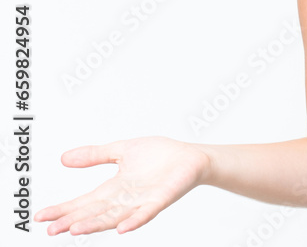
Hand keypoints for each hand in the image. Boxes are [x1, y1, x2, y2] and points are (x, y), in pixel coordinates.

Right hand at [34, 135, 210, 235]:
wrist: (191, 157)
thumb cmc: (160, 155)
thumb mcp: (122, 150)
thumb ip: (95, 156)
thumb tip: (63, 158)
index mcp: (114, 188)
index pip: (84, 202)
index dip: (63, 209)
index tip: (41, 217)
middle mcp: (125, 199)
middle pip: (94, 213)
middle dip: (73, 221)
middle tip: (51, 229)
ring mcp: (143, 202)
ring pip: (115, 217)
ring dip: (96, 224)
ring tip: (75, 230)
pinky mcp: (161, 199)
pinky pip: (147, 213)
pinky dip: (134, 221)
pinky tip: (121, 229)